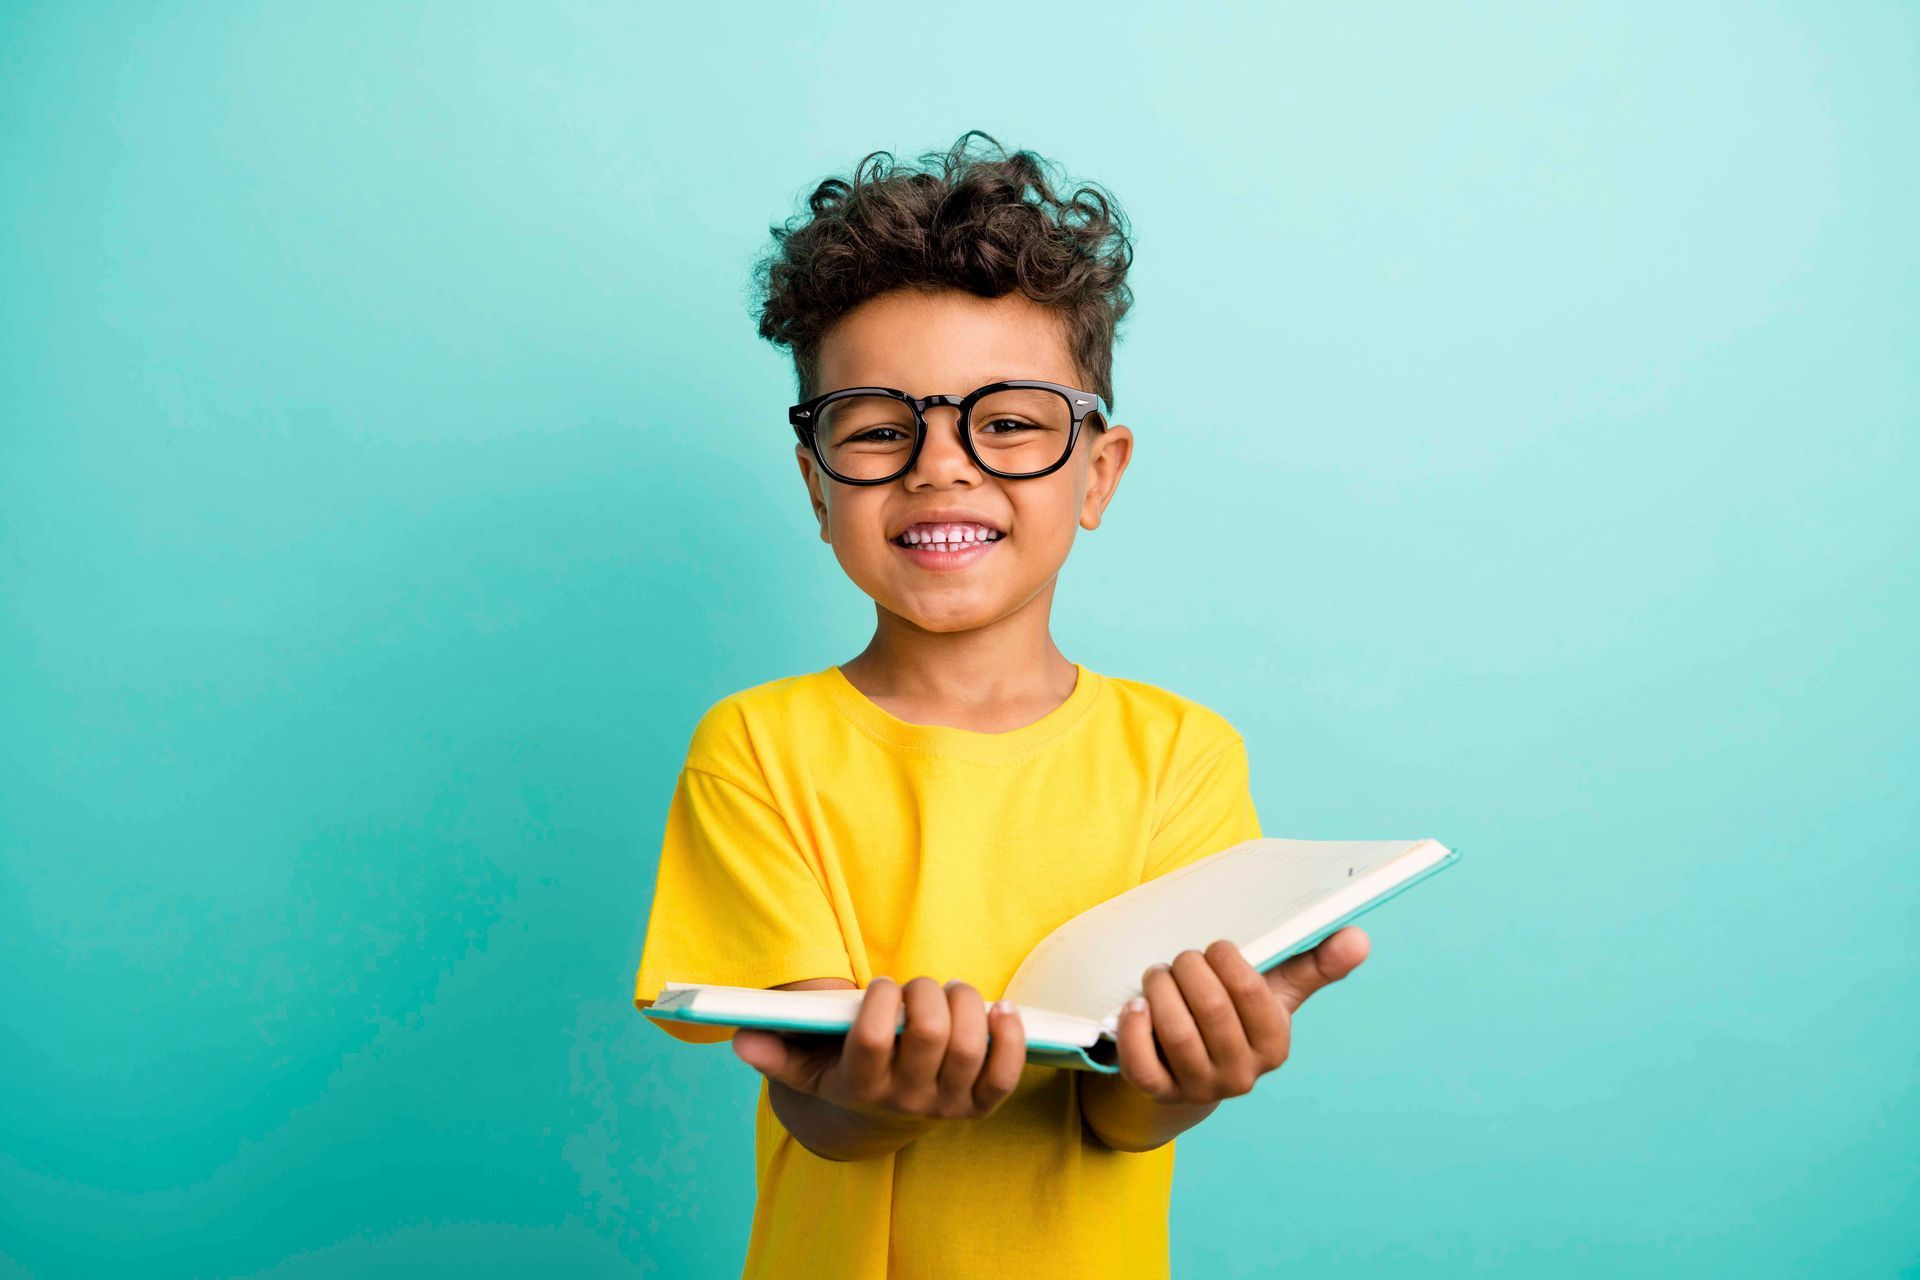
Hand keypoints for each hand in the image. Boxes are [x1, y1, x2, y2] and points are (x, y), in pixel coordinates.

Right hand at [730, 976, 1027, 1122]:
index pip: (874, 1040)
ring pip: (970, 1047)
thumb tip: (742, 1038)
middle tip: (920, 985)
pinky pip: (1005, 1075)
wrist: (870, 1124)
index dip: (883, 1001)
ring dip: (966, 1004)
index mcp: (860, 1087)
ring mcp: (945, 1105)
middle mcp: (906, 1100)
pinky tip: (1002, 1011)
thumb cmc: (837, 1074)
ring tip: (953, 992)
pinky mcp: (978, 1106)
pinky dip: (1011, 1038)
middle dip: (928, 993)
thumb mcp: (800, 1067)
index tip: (884, 987)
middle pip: (931, 1036)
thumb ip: (772, 1051)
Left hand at [1113, 928, 1369, 1105]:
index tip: (1215, 948)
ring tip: (1159, 976)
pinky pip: (1142, 1064)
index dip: (1226, 960)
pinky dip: (1135, 1029)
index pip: (1251, 993)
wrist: (1191, 1071)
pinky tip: (1136, 1005)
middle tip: (1182, 959)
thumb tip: (1359, 938)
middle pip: (1210, 1008)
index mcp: (1273, 1046)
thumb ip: (1315, 966)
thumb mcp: (1275, 994)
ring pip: (1175, 1031)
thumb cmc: (1237, 1021)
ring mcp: (1199, 1087)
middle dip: (1189, 969)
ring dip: (1160, 989)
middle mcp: (1240, 1074)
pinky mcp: (1159, 1094)